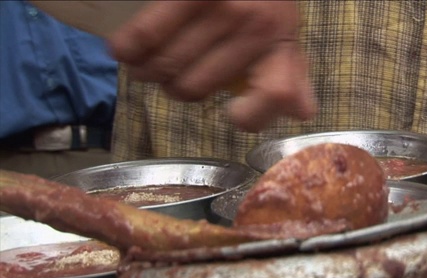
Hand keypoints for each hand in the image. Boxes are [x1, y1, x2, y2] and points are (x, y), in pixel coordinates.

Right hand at [108, 0, 316, 130]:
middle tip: (169, 79)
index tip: (231, 112)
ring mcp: (224, 10)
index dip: (250, 116)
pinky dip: (127, 49)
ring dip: (146, 73)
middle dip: (174, 89)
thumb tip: (300, 114)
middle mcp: (256, 30)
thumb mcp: (287, 32)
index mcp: (282, 44)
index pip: (276, 95)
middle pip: (196, 87)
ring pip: (167, 66)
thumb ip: (293, 74)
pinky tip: (124, 50)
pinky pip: (146, 35)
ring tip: (144, 65)